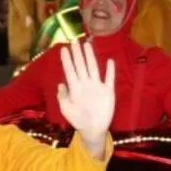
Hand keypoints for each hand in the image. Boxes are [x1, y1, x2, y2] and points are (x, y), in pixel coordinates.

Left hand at [56, 40, 114, 157]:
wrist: (93, 130)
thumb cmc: (78, 120)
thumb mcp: (66, 109)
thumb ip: (63, 97)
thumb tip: (60, 84)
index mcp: (75, 88)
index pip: (70, 70)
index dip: (67, 60)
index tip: (63, 49)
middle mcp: (85, 84)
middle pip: (81, 65)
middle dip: (77, 53)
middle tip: (74, 40)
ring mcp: (97, 86)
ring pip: (93, 68)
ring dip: (90, 57)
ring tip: (87, 45)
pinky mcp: (108, 91)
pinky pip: (109, 79)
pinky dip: (110, 70)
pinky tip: (110, 61)